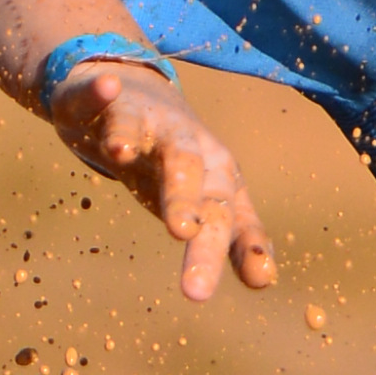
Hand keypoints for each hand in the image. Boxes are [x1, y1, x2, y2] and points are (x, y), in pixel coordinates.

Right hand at [51, 57, 277, 302]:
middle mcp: (193, 150)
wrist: (128, 93)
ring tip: (178, 224)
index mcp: (217, 177)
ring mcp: (156, 126)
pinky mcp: (115, 108)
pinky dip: (110, 104)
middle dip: (199, 223)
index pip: (233, 217)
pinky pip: (115, 111)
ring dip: (177, 189)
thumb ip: (231, 240)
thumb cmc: (169, 162)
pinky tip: (113, 122)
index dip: (247, 247)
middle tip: (190, 261)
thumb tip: (265, 280)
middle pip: (203, 188)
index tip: (261, 280)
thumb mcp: (201, 199)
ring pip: (174, 154)